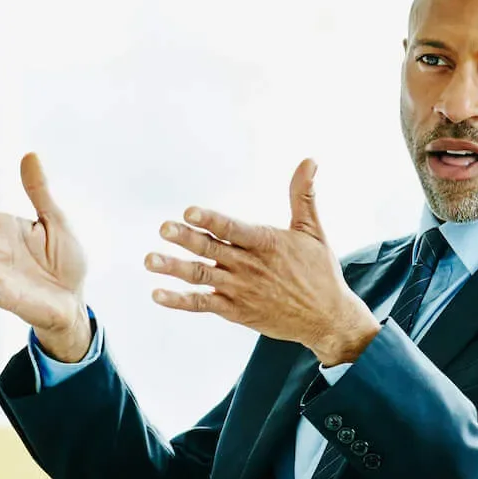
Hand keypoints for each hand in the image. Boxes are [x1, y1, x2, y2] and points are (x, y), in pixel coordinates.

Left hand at [145, 160, 380, 364]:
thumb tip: (309, 160)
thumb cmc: (320, 271)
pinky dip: (180, 301)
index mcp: (266, 243)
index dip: (211, 220)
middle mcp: (249, 266)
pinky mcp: (236, 311)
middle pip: (211, 249)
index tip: (190, 211)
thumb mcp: (313, 231)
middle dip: (185, 238)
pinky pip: (203, 304)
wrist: (327, 318)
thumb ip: (303, 195)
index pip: (233, 229)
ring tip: (150, 260)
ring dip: (174, 268)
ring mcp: (240, 290)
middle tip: (164, 228)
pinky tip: (158, 294)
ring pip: (201, 276)